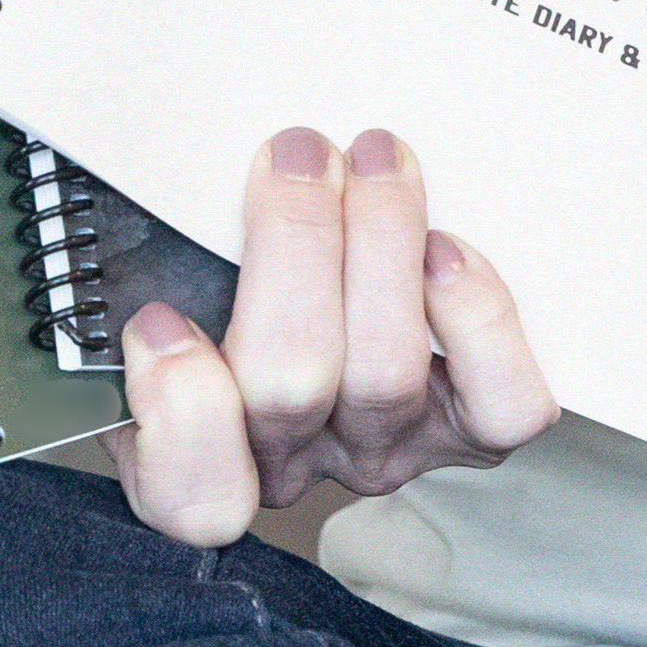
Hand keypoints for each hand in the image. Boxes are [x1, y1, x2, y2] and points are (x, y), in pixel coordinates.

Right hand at [108, 127, 553, 544]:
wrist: (330, 286)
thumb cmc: (226, 278)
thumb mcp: (159, 278)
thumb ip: (146, 264)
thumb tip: (146, 203)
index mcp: (197, 454)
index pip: (194, 493)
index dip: (178, 410)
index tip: (160, 318)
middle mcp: (294, 463)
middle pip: (290, 384)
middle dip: (294, 245)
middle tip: (298, 153)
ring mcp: (385, 448)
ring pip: (385, 371)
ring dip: (381, 241)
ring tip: (374, 159)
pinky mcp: (471, 430)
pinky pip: (500, 404)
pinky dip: (477, 319)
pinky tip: (445, 252)